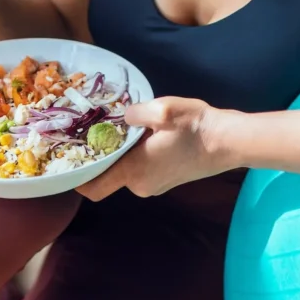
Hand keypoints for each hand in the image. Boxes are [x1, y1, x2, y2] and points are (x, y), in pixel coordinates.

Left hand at [76, 97, 236, 200]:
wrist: (229, 141)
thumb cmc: (195, 127)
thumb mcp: (162, 110)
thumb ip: (133, 113)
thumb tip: (122, 116)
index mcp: (134, 172)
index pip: (93, 188)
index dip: (77, 178)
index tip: (70, 159)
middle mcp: (141, 185)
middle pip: (108, 175)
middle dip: (101, 156)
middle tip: (96, 131)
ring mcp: (155, 186)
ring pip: (125, 171)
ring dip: (121, 154)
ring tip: (123, 128)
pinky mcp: (167, 180)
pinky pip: (141, 170)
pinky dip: (136, 156)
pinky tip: (144, 136)